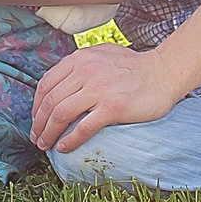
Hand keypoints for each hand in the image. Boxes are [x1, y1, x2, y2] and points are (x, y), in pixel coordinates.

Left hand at [28, 42, 190, 153]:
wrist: (164, 72)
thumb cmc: (134, 66)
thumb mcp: (101, 54)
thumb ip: (81, 64)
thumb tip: (61, 82)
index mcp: (80, 59)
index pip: (46, 84)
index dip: (36, 105)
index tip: (36, 119)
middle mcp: (85, 71)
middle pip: (50, 101)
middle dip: (38, 123)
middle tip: (36, 137)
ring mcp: (99, 90)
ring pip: (61, 114)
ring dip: (48, 133)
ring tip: (45, 145)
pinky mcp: (113, 107)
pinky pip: (83, 127)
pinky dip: (69, 140)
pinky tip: (64, 147)